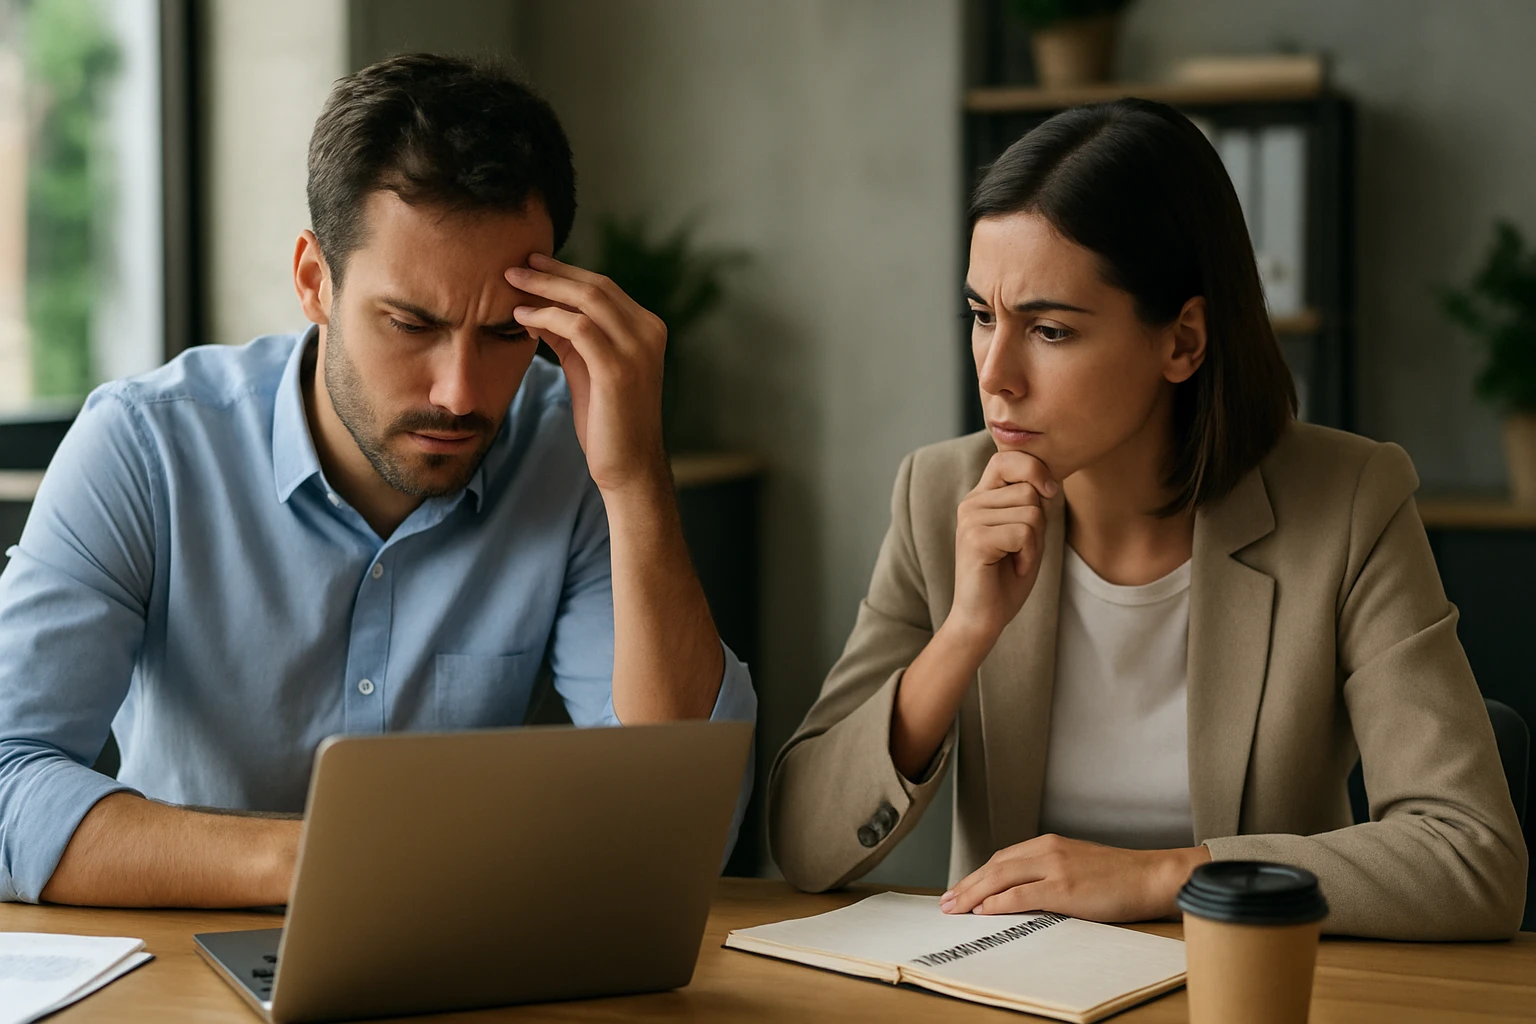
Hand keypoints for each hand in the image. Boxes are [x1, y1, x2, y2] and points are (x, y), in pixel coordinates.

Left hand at [507, 253, 667, 493]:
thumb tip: (537, 307)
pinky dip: (546, 317)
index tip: (532, 264)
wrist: (629, 466)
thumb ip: (570, 336)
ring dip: (544, 288)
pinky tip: (522, 318)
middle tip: (515, 266)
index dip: (565, 273)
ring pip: (587, 300)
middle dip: (551, 273)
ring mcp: (637, 349)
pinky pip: (578, 327)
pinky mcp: (618, 369)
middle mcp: (648, 333)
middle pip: (595, 286)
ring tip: (511, 284)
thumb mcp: (588, 368)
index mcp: (647, 329)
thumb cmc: (607, 421)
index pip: (603, 288)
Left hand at [939, 834, 1211, 922]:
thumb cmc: (1119, 876)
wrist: (1151, 876)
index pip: (1002, 858)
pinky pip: (1022, 894)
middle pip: (994, 866)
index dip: (978, 875)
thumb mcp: (1077, 864)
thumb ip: (1049, 872)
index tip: (961, 889)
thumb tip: (1021, 892)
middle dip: (966, 884)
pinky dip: (999, 902)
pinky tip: (984, 910)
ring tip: (955, 908)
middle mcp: (1047, 850)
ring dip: (973, 893)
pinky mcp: (1064, 888)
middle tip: (946, 901)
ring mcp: (1055, 867)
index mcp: (1049, 843)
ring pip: (1001, 877)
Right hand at [949, 451, 1058, 643]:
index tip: (1049, 491)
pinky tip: (1013, 568)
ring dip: (1035, 543)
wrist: (983, 618)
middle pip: (1029, 490)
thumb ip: (1033, 504)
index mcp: (980, 497)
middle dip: (1039, 524)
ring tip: (1015, 560)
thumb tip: (1050, 480)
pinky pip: (1024, 533)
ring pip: (1031, 512)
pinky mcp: (974, 539)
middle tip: (1021, 550)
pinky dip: (1029, 555)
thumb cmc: (1006, 577)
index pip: (1006, 459)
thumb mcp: (1027, 532)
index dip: (1033, 468)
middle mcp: (971, 503)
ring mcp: (970, 519)